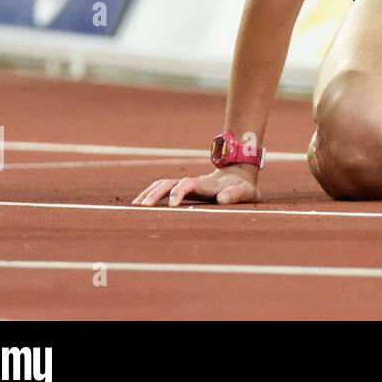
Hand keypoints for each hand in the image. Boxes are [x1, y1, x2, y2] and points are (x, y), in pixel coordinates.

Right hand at [133, 166, 259, 206]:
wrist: (239, 175)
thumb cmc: (243, 188)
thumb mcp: (245, 191)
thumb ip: (235, 194)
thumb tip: (222, 199)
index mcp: (207, 184)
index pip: (188, 184)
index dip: (179, 192)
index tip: (172, 205)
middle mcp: (193, 182)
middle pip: (169, 182)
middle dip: (156, 193)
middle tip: (144, 206)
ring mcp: (186, 184)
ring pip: (163, 183)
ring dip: (150, 192)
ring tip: (136, 206)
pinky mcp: (183, 188)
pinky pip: (163, 188)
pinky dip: (151, 193)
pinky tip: (139, 204)